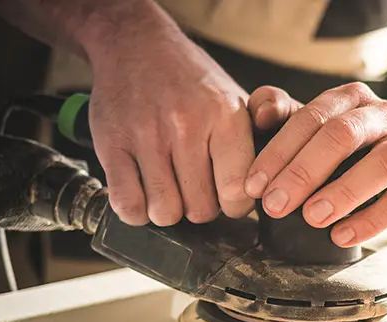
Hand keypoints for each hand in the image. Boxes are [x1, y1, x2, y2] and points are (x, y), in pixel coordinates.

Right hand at [82, 17, 255, 225]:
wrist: (136, 45)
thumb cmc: (192, 81)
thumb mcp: (237, 98)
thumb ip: (262, 135)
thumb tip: (274, 180)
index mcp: (225, 115)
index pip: (238, 192)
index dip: (235, 206)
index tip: (228, 199)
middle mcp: (187, 125)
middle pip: (201, 209)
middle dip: (200, 207)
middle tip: (195, 188)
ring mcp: (146, 135)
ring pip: (165, 212)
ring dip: (167, 210)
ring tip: (169, 189)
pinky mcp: (112, 144)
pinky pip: (127, 204)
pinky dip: (136, 210)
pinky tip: (143, 193)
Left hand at [243, 83, 386, 247]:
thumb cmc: (350, 153)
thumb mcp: (313, 131)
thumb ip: (280, 113)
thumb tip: (260, 112)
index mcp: (352, 97)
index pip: (312, 116)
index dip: (279, 151)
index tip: (254, 185)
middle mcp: (385, 114)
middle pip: (345, 134)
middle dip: (305, 171)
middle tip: (276, 205)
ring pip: (384, 163)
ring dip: (344, 192)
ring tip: (312, 218)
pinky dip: (371, 220)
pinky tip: (343, 236)